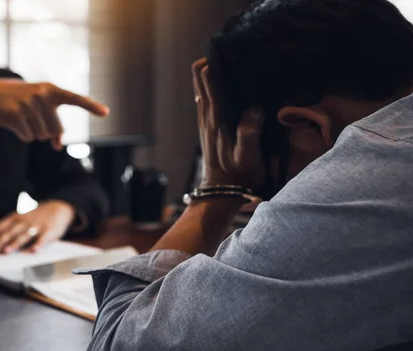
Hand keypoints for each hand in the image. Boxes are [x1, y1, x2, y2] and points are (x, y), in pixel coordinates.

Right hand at [0, 79, 109, 149]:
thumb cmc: (21, 103)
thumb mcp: (39, 109)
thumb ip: (53, 124)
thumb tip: (58, 145)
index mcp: (52, 91)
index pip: (76, 98)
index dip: (92, 106)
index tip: (107, 112)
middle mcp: (42, 95)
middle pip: (56, 129)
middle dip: (45, 131)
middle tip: (32, 118)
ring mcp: (28, 103)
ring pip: (41, 136)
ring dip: (32, 133)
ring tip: (21, 118)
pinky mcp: (15, 114)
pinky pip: (27, 137)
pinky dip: (22, 135)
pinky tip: (14, 122)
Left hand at [0, 200, 75, 254]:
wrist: (58, 207)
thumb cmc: (32, 215)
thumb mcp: (15, 217)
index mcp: (14, 219)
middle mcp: (23, 222)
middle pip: (9, 233)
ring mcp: (36, 226)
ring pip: (24, 236)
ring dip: (15, 243)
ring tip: (7, 251)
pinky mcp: (49, 231)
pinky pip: (43, 238)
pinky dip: (39, 244)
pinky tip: (34, 250)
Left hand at [192, 58, 265, 189]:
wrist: (223, 190)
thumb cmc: (238, 175)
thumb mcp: (248, 158)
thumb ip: (249, 134)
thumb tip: (254, 110)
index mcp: (215, 116)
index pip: (205, 78)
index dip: (215, 62)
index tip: (234, 56)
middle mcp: (207, 113)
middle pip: (200, 76)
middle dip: (215, 61)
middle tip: (237, 58)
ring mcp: (205, 117)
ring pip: (202, 84)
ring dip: (216, 72)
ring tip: (238, 67)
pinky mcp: (208, 123)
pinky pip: (207, 96)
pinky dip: (216, 85)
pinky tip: (234, 86)